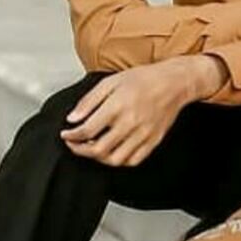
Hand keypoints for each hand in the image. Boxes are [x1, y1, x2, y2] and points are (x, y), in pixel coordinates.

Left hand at [59, 54, 225, 166]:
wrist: (174, 83)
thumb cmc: (144, 79)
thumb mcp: (110, 81)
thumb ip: (89, 101)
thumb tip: (73, 118)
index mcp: (117, 106)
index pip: (87, 130)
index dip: (71, 136)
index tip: (66, 134)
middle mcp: (130, 123)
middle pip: (98, 149)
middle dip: (79, 150)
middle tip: (73, 144)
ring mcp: (143, 135)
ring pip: (114, 160)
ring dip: (98, 158)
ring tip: (92, 149)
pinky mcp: (153, 141)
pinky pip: (133, 161)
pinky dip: (119, 161)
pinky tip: (112, 151)